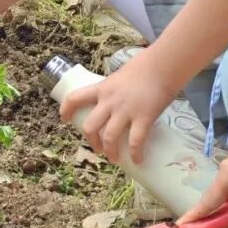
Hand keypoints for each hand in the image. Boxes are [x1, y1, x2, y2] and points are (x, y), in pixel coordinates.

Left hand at [59, 51, 176, 164]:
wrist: (162, 66)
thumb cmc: (143, 68)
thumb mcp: (119, 77)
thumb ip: (114, 91)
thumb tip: (115, 104)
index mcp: (101, 89)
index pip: (75, 98)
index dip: (66, 110)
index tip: (65, 119)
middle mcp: (109, 101)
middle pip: (91, 127)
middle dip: (92, 141)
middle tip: (98, 149)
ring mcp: (125, 111)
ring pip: (109, 137)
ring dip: (110, 152)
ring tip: (114, 158)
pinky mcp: (143, 118)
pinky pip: (135, 141)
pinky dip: (135, 154)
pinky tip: (137, 161)